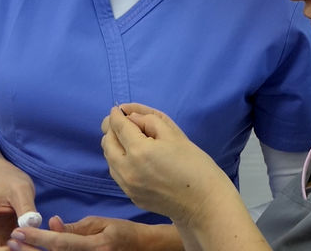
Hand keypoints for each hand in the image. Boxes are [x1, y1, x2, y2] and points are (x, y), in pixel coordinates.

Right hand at [0, 161, 37, 250]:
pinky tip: (32, 243)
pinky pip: (10, 250)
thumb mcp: (20, 189)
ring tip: (32, 244)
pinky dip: (21, 249)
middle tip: (27, 246)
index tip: (13, 246)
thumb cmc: (7, 180)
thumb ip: (26, 207)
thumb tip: (33, 224)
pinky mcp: (3, 240)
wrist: (6, 177)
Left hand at [7, 215, 179, 250]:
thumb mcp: (100, 224)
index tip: (20, 232)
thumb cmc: (122, 233)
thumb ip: (74, 228)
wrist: (143, 249)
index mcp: (96, 247)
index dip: (38, 238)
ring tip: (20, 247)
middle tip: (13, 241)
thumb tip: (52, 224)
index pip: (61, 243)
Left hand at [101, 104, 231, 224]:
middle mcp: (127, 169)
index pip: (119, 127)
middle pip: (107, 143)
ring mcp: (127, 186)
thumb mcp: (174, 133)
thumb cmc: (194, 164)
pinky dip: (119, 161)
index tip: (118, 109)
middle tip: (122, 122)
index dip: (117, 115)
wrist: (203, 202)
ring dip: (114, 146)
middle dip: (112, 129)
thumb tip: (130, 118)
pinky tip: (133, 158)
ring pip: (109, 159)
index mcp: (139, 151)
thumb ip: (148, 120)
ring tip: (127, 139)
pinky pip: (117, 174)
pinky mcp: (131, 196)